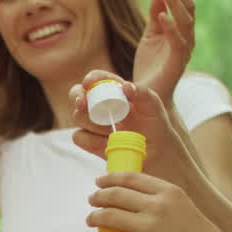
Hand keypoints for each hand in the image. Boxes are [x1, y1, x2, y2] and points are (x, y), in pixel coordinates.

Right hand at [71, 73, 194, 184]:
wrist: (154, 152)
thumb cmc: (154, 124)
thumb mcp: (154, 106)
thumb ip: (143, 93)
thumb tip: (125, 86)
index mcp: (113, 91)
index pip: (96, 78)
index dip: (90, 78)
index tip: (89, 82)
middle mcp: (99, 105)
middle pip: (77, 95)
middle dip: (78, 97)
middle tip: (83, 103)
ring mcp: (92, 123)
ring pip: (78, 117)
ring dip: (92, 123)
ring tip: (113, 130)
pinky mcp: (89, 141)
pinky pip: (79, 137)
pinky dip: (91, 140)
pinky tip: (106, 143)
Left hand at [80, 171, 231, 231]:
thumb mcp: (187, 208)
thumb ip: (163, 202)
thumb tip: (135, 202)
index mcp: (170, 192)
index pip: (132, 178)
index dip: (111, 178)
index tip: (100, 181)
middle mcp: (157, 206)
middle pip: (116, 194)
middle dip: (99, 196)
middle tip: (92, 200)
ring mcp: (148, 228)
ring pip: (107, 216)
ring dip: (93, 216)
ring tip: (90, 219)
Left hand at [131, 0, 195, 104]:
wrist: (148, 96)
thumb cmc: (150, 68)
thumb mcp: (149, 38)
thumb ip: (155, 19)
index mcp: (180, 29)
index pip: (179, 2)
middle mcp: (186, 37)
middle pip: (186, 6)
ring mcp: (184, 49)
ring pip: (184, 19)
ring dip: (173, 1)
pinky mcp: (178, 62)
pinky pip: (178, 41)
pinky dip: (171, 27)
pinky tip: (161, 15)